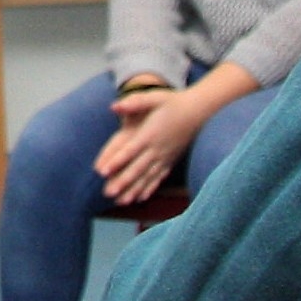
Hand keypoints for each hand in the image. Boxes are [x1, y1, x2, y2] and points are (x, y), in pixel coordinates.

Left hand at [93, 84, 203, 204]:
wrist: (197, 111)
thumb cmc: (172, 102)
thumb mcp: (154, 98)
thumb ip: (134, 102)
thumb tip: (113, 106)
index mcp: (150, 134)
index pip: (130, 150)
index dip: (116, 161)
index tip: (103, 172)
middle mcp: (157, 149)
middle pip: (137, 168)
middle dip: (122, 182)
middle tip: (107, 193)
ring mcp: (165, 157)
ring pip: (147, 177)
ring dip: (134, 190)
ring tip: (121, 202)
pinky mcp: (171, 161)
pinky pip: (159, 177)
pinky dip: (150, 188)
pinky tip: (141, 198)